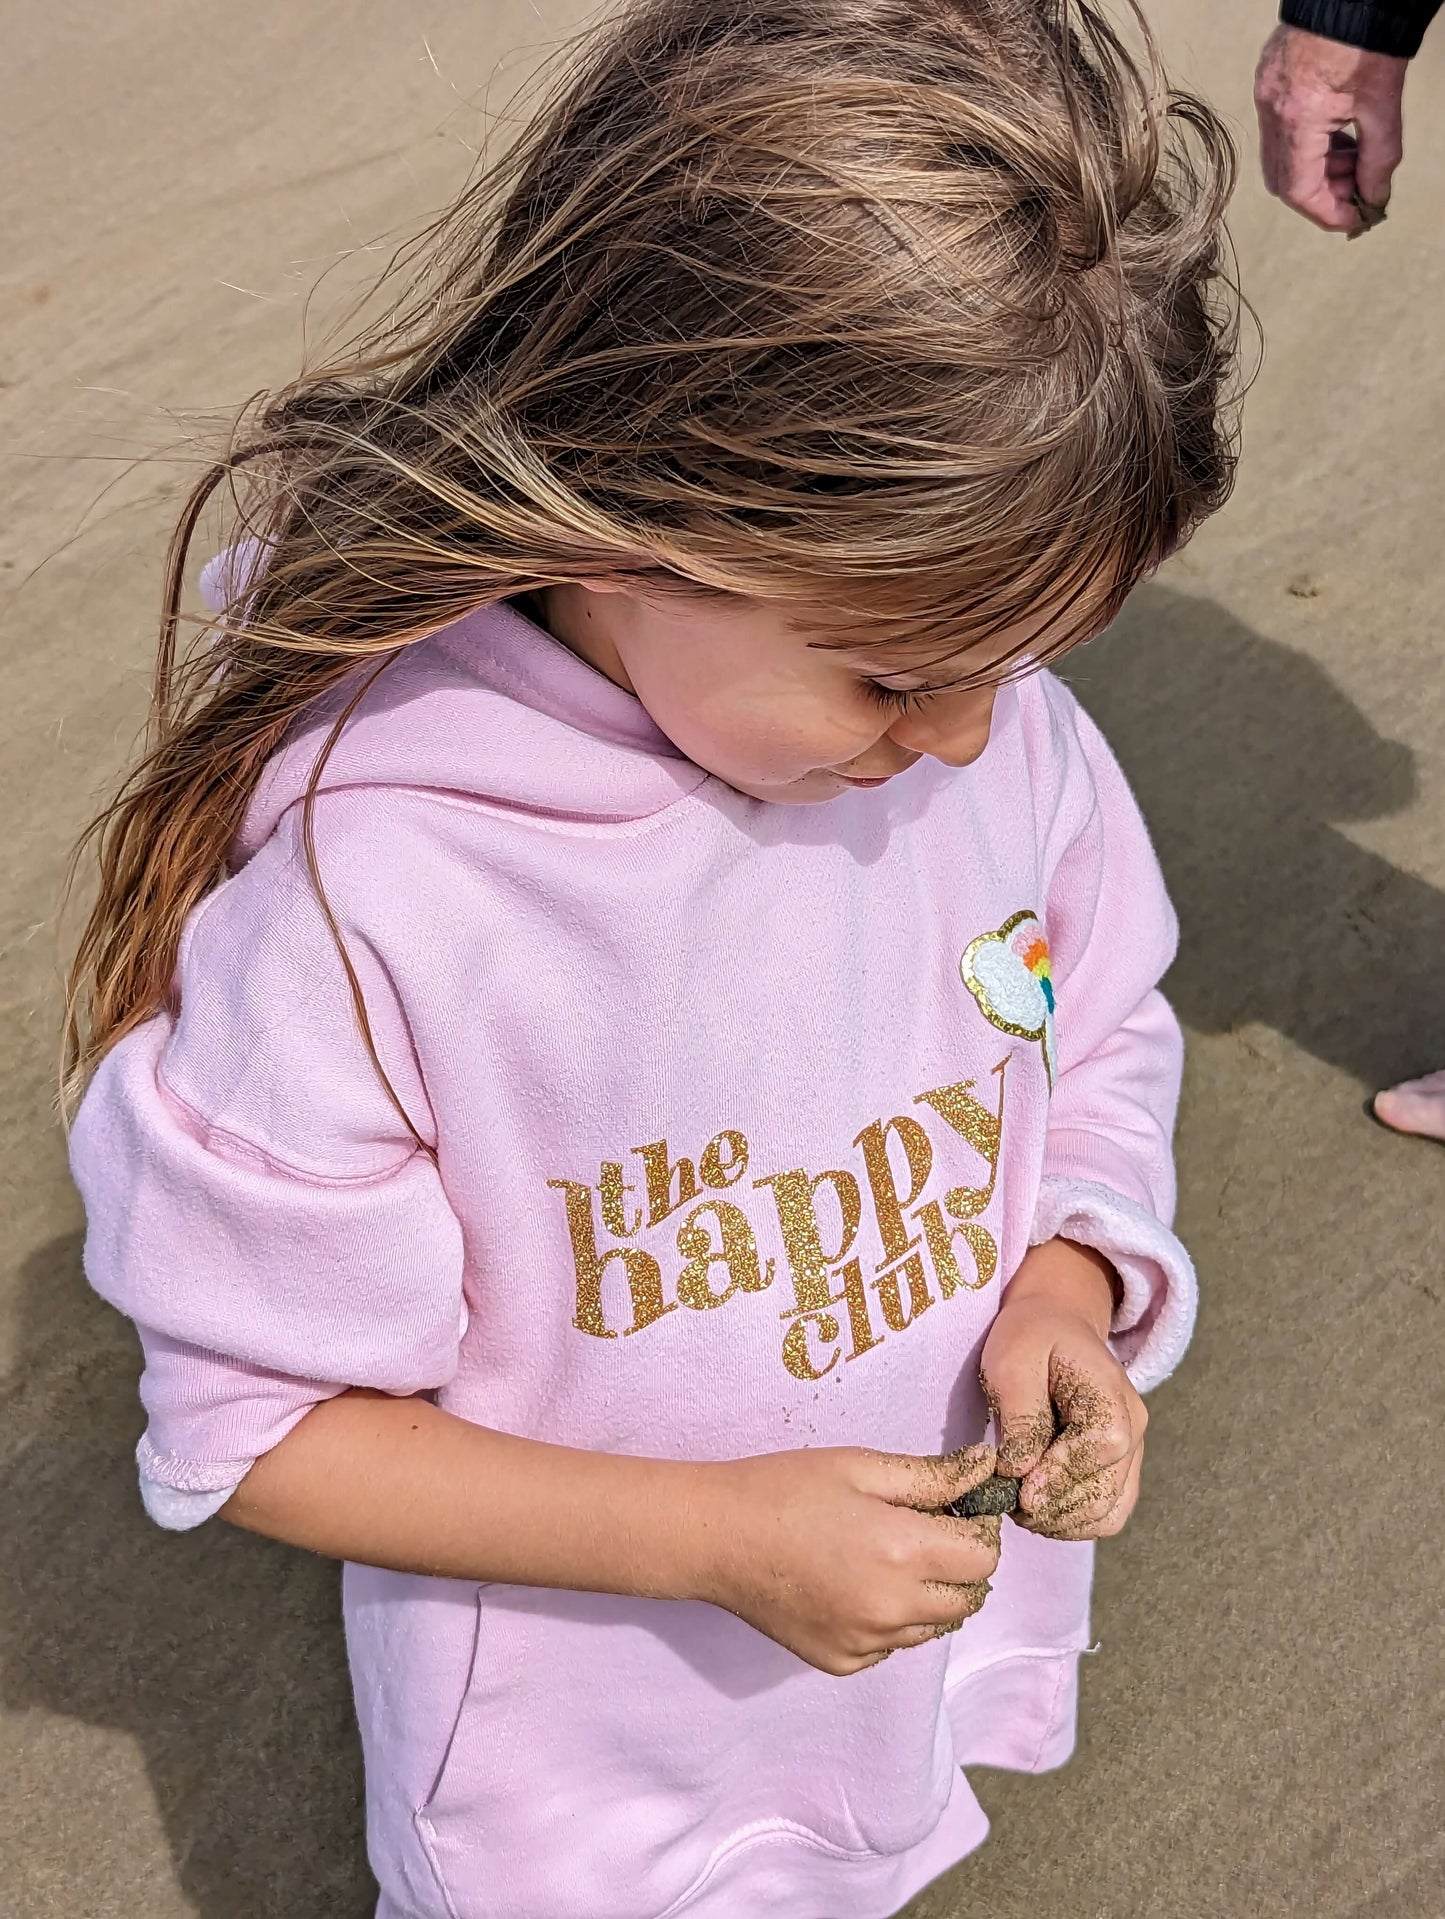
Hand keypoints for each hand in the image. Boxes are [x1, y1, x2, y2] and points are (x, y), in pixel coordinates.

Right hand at [693, 1444, 1002, 1675]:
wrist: (717, 1538)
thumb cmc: (786, 1489)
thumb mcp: (860, 1466)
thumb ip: (933, 1476)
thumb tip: (989, 1471)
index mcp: (903, 1553)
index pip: (984, 1558)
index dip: (977, 1529)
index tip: (952, 1510)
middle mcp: (893, 1609)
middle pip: (968, 1598)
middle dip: (958, 1564)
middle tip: (920, 1530)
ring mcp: (867, 1643)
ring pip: (933, 1626)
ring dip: (928, 1594)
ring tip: (884, 1556)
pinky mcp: (842, 1662)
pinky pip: (892, 1644)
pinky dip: (890, 1619)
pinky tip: (854, 1583)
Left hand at [980, 1238, 1145, 1540]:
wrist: (1055, 1325)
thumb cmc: (1031, 1338)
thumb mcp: (1013, 1362)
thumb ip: (1021, 1415)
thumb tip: (1019, 1470)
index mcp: (1112, 1396)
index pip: (1100, 1452)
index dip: (1059, 1479)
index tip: (1019, 1493)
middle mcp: (1133, 1429)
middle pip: (1104, 1493)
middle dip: (1053, 1508)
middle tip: (1006, 1503)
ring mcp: (1131, 1454)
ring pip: (1107, 1514)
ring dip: (1061, 1522)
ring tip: (1018, 1506)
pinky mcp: (1118, 1471)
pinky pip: (1106, 1513)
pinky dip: (1073, 1522)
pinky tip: (1038, 1508)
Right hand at [1254, 24, 1405, 231]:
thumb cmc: (1368, 37)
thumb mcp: (1383, 105)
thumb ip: (1379, 159)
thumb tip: (1374, 196)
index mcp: (1298, 117)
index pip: (1300, 189)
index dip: (1326, 212)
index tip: (1353, 220)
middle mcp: (1272, 110)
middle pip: (1283, 179)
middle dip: (1319, 194)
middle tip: (1354, 192)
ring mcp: (1265, 94)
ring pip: (1281, 156)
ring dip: (1315, 170)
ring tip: (1353, 161)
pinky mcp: (1268, 81)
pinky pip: (1280, 130)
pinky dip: (1308, 144)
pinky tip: (1337, 136)